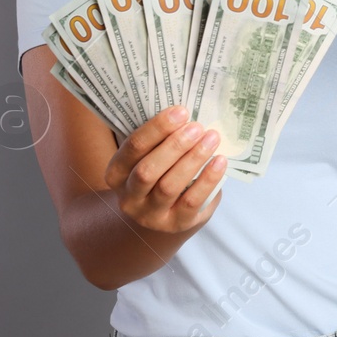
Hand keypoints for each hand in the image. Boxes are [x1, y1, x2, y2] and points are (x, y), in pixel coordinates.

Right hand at [104, 106, 225, 233]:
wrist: (166, 217)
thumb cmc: (162, 175)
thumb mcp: (152, 158)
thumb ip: (161, 140)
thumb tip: (188, 113)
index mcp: (116, 174)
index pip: (132, 148)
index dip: (156, 129)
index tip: (181, 111)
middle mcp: (129, 197)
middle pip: (148, 170)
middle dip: (175, 146)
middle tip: (197, 126)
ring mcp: (151, 215)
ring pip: (169, 186)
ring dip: (193, 159)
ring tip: (212, 138)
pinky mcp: (176, 224)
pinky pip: (191, 201)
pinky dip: (207, 179)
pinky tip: (220, 161)